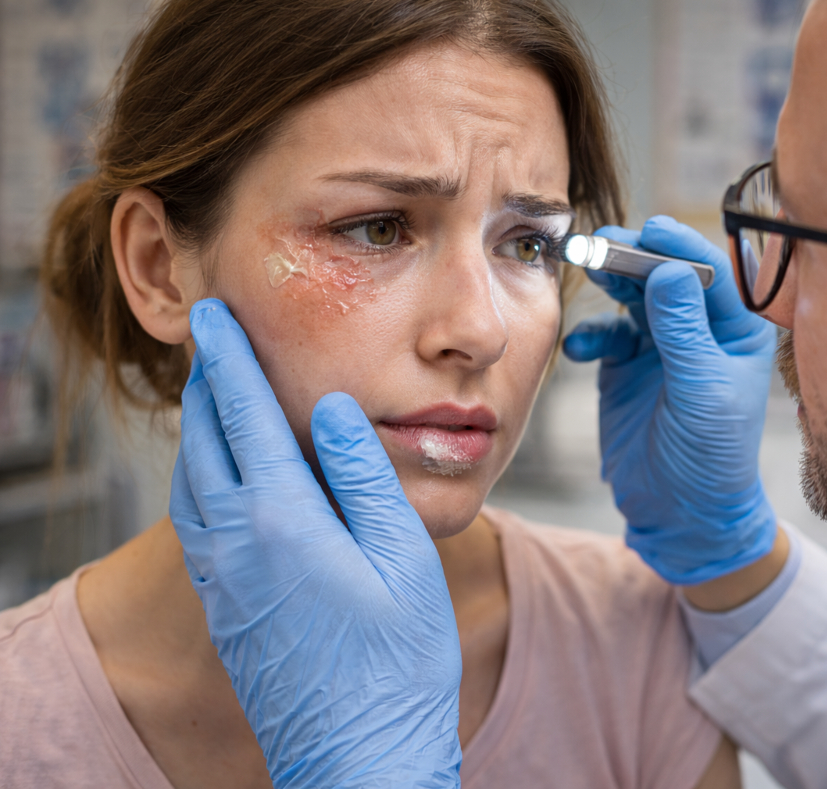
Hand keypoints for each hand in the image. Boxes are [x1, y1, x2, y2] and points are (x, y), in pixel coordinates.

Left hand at [169, 299, 460, 788]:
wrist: (359, 753)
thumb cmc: (395, 659)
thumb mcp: (402, 553)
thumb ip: (363, 473)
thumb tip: (335, 410)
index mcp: (278, 518)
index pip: (243, 414)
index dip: (227, 359)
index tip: (213, 316)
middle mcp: (232, 543)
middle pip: (203, 441)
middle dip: (206, 385)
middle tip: (212, 342)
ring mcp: (220, 579)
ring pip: (191, 482)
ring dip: (200, 431)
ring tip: (215, 399)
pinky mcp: (224, 606)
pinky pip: (196, 520)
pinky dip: (202, 477)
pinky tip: (225, 479)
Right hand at [563, 216, 777, 584]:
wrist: (681, 514)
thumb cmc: (711, 457)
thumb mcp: (702, 392)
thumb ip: (684, 330)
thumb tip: (669, 270)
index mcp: (737, 330)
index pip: (710, 272)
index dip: (680, 246)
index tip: (649, 230)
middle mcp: (700, 328)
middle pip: (666, 273)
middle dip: (635, 256)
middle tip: (602, 243)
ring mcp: (662, 344)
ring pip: (633, 294)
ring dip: (610, 280)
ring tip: (587, 267)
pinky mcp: (627, 365)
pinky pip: (606, 332)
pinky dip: (590, 333)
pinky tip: (579, 349)